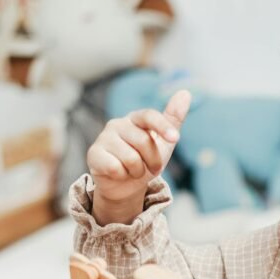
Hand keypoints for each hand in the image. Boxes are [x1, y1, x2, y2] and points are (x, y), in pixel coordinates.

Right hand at [87, 89, 191, 224]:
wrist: (125, 185)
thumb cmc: (145, 160)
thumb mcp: (163, 142)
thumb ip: (172, 120)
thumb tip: (185, 93)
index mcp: (135, 119)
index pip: (149, 116)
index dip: (163, 126)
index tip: (175, 138)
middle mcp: (117, 124)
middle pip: (144, 141)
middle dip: (153, 161)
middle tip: (150, 168)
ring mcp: (104, 138)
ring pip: (131, 158)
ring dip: (138, 171)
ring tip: (133, 171)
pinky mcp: (94, 153)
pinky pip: (115, 167)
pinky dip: (122, 175)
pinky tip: (118, 173)